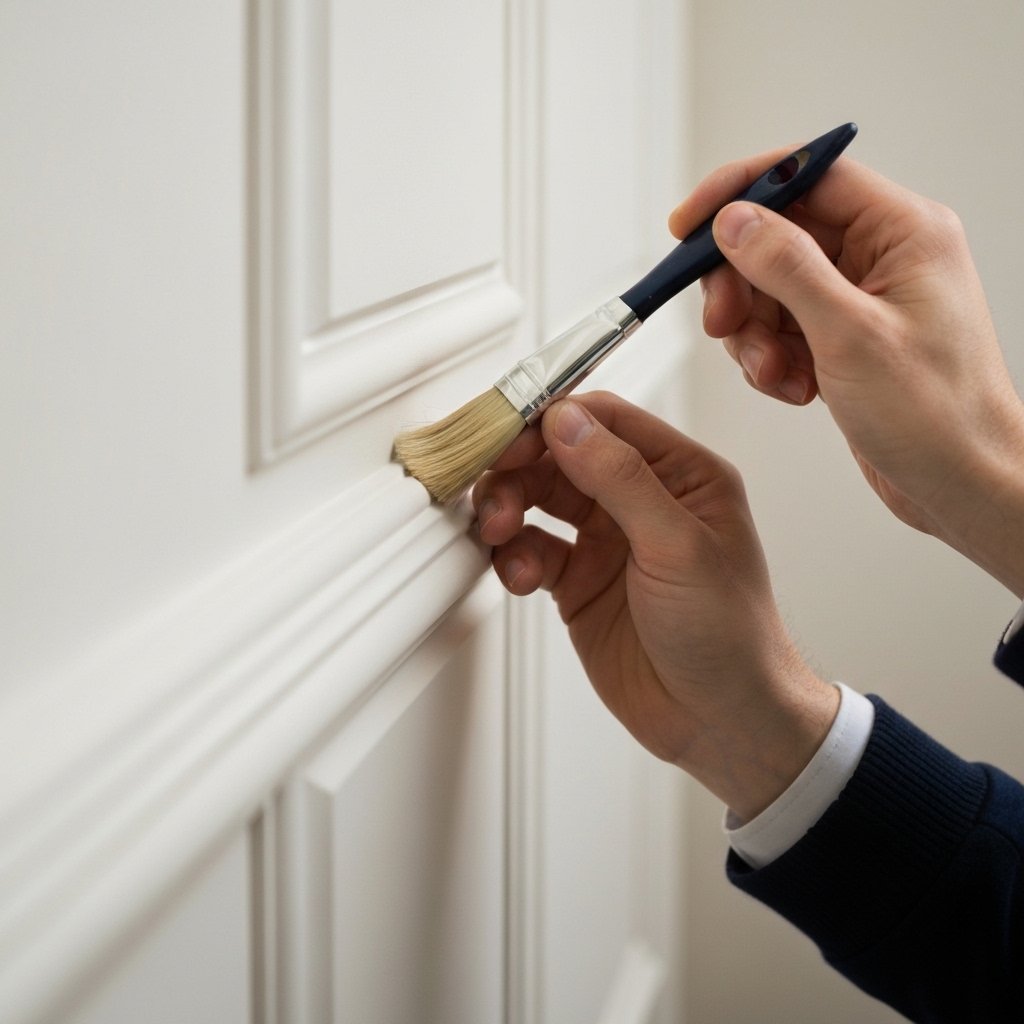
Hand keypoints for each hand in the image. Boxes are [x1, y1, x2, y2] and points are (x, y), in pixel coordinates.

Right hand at [473, 391, 837, 821]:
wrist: (721, 722)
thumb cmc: (731, 635)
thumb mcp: (679, 546)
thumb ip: (621, 478)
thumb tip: (567, 421)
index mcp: (681, 475)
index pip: (605, 420)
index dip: (552, 420)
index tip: (509, 434)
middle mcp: (641, 500)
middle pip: (560, 455)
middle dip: (519, 468)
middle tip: (494, 489)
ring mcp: (607, 541)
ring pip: (538, 499)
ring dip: (508, 508)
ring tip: (498, 531)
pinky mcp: (579, 583)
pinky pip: (531, 551)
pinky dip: (514, 558)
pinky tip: (519, 577)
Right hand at [670, 153, 1023, 596]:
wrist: (962, 484)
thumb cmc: (937, 415)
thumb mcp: (850, 335)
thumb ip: (788, 267)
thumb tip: (736, 220)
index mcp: (902, 231)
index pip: (807, 175)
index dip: (740, 192)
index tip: (689, 225)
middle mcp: (881, 255)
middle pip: (778, 237)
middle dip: (741, 284)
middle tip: (723, 323)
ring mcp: (861, 298)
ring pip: (771, 289)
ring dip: (755, 334)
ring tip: (774, 374)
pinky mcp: (843, 337)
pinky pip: (781, 328)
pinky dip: (772, 359)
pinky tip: (793, 388)